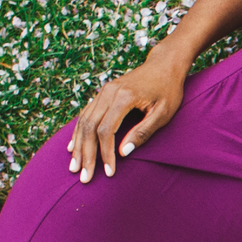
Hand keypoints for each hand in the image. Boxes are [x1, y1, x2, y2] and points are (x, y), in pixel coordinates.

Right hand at [67, 52, 186, 181]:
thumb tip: (123, 153)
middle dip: (86, 154)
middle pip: (89, 127)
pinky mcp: (102, 93)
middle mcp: (108, 92)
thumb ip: (143, 132)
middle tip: (83, 176)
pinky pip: (85, 114)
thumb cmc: (168, 90)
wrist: (164, 65)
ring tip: (75, 166)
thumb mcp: (163, 113)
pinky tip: (73, 147)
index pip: (106, 130)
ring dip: (78, 145)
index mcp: (124, 97)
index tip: (109, 172)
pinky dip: (78, 132)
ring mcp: (103, 91)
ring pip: (83, 121)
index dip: (105, 153)